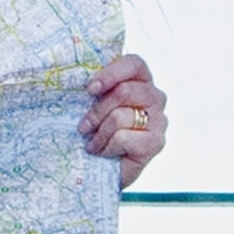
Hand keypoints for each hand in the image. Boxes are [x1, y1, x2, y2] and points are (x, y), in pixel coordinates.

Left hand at [80, 53, 165, 185]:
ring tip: (93, 143)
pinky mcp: (155, 143)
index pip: (134, 63)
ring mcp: (159, 120)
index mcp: (141, 81)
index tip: (90, 89)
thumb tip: (75, 74)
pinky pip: (123, 138)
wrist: (101, 170)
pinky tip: (104, 153)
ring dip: (99, 133)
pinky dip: (106, 147)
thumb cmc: (96, 133)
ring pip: (120, 116)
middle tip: (83, 127)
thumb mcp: (92, 105)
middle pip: (124, 91)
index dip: (111, 73)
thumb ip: (95, 88)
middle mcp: (155, 97)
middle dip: (97, 111)